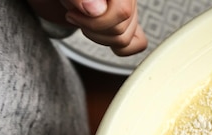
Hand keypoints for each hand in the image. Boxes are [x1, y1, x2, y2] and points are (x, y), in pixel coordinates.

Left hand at [28, 0, 146, 55]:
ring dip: (98, 37)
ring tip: (84, 22)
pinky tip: (101, 34)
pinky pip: (138, 44)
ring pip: (125, 41)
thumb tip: (95, 10)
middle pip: (122, 31)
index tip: (73, 14)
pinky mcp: (132, 26)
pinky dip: (118, 47)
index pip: (122, 12)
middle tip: (74, 16)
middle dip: (92, 29)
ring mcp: (132, 13)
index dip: (96, 21)